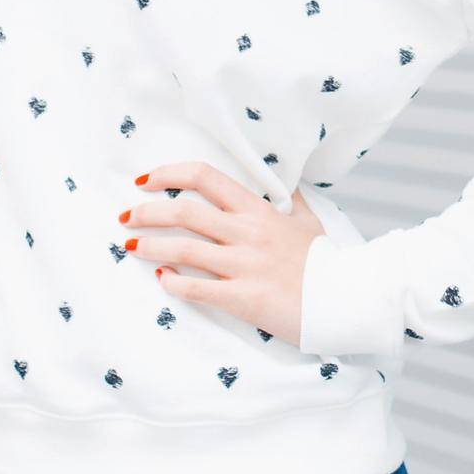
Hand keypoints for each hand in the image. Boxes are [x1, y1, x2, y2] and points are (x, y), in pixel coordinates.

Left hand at [120, 162, 326, 347]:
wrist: (348, 298)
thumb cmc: (327, 260)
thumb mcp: (309, 221)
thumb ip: (291, 200)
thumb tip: (285, 183)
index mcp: (258, 209)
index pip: (205, 177)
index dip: (170, 174)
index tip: (146, 180)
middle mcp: (247, 232)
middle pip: (184, 212)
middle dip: (147, 212)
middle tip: (126, 216)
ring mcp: (245, 266)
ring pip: (184, 250)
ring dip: (151, 246)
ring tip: (131, 247)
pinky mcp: (245, 299)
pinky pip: (198, 289)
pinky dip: (174, 284)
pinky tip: (162, 280)